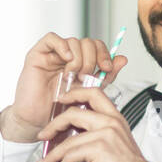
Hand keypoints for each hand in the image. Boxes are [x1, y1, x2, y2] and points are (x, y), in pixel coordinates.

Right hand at [1, 32, 129, 142]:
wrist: (39, 122)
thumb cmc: (61, 110)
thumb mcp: (90, 92)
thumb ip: (105, 76)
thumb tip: (122, 59)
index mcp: (81, 64)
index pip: (97, 47)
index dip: (104, 54)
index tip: (107, 69)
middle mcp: (68, 57)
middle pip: (87, 42)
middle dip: (92, 59)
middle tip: (87, 76)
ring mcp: (53, 55)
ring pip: (73, 41)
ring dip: (79, 58)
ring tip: (73, 75)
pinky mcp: (38, 55)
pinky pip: (51, 39)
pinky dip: (62, 45)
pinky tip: (67, 60)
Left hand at [35, 85, 161, 161]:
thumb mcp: (118, 144)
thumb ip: (103, 136)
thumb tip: (81, 141)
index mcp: (115, 118)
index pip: (94, 93)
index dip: (74, 93)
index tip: (61, 100)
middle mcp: (110, 122)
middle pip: (73, 113)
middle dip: (53, 125)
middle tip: (44, 135)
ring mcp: (105, 135)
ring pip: (68, 140)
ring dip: (53, 154)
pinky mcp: (98, 150)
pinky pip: (71, 155)